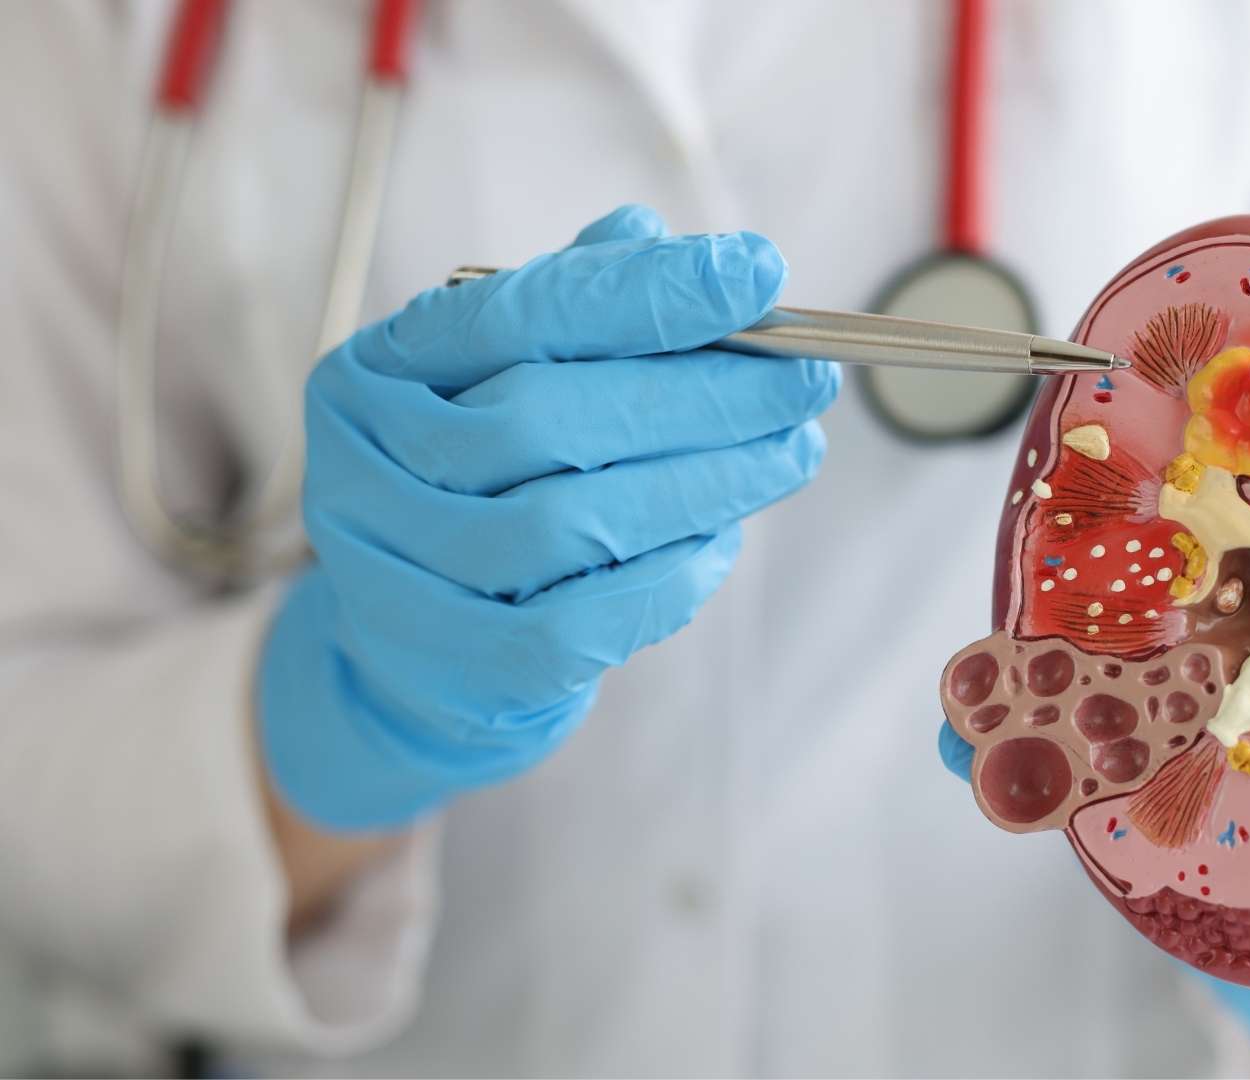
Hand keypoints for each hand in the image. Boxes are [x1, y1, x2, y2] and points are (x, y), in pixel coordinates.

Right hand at [260, 206, 839, 830]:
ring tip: (791, 454)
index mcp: (379, 370)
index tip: (758, 274)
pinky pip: (584, 620)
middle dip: (701, 395)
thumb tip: (657, 234)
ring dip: (707, 483)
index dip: (647, 292)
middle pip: (551, 416)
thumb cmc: (476, 490)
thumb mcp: (502, 382)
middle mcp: (369, 466)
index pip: (519, 311)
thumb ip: (574, 305)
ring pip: (573, 519)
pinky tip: (720, 541)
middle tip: (803, 383)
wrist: (414, 656)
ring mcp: (401, 573)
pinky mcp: (458, 664)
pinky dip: (670, 577)